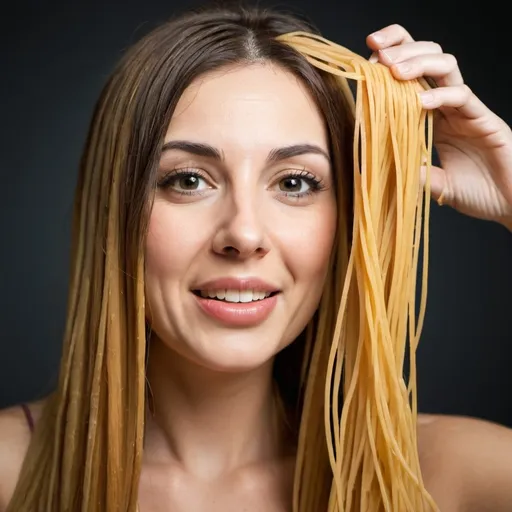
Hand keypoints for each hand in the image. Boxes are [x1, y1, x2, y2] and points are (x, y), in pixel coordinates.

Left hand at [366, 24, 511, 229]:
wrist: (510, 205)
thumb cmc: (477, 193)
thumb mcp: (434, 185)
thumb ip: (414, 174)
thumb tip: (380, 170)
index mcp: (434, 117)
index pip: (412, 77)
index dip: (393, 60)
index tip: (367, 58)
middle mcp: (449, 108)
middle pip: (427, 61)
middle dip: (402, 51)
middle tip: (377, 54)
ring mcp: (467, 111)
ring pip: (447, 68)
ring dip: (419, 63)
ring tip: (393, 70)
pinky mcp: (485, 120)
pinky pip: (463, 97)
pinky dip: (441, 96)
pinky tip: (421, 102)